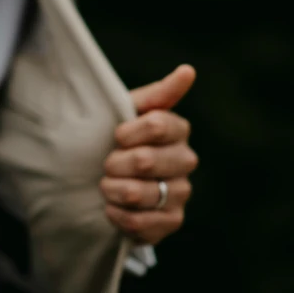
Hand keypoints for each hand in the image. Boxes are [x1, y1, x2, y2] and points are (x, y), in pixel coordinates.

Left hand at [101, 65, 197, 244]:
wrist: (106, 179)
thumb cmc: (118, 139)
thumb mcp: (129, 111)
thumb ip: (157, 94)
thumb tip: (188, 70)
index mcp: (177, 129)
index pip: (156, 125)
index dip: (128, 132)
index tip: (115, 135)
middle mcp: (186, 160)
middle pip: (145, 160)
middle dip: (115, 163)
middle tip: (106, 164)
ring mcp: (181, 192)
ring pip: (142, 193)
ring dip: (113, 189)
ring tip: (105, 186)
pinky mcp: (172, 221)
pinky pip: (142, 222)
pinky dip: (119, 215)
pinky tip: (111, 207)